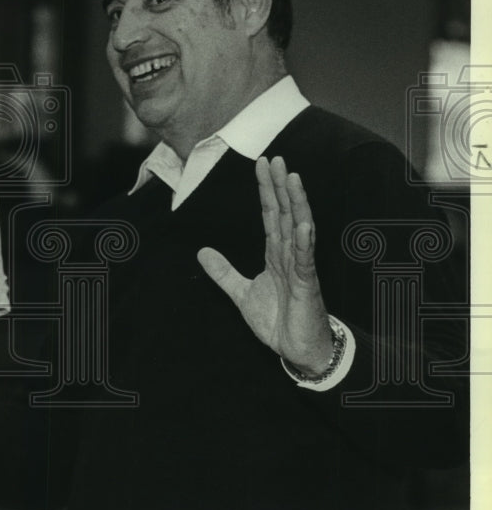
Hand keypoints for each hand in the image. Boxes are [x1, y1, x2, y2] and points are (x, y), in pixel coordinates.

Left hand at [197, 156, 332, 374]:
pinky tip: (303, 223)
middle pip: (285, 213)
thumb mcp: (241, 293)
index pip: (271, 215)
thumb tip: (202, 251)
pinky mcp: (307, 285)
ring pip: (298, 228)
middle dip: (280, 186)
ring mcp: (300, 268)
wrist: (298, 351)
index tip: (262, 164)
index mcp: (276, 255)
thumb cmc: (279, 321)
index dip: (266, 190)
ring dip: (296, 203)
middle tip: (275, 158)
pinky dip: (305, 241)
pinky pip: (305, 260)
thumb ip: (223, 272)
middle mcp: (290, 255)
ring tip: (293, 178)